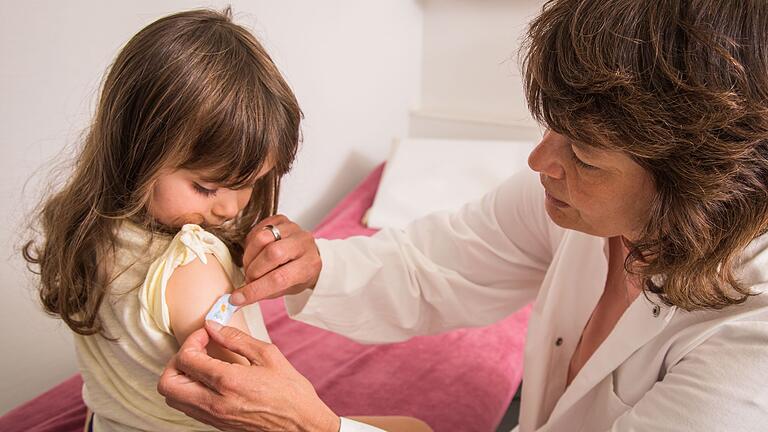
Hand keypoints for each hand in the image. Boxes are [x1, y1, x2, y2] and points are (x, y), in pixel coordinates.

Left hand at [158, 322, 339, 431]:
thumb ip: (237, 339)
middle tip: (196, 350)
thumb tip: (214, 326)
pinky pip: (187, 408)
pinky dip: (188, 391)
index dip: (192, 340)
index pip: (186, 359)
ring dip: (179, 377)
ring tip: (200, 364)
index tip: (206, 334)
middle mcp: (214, 402)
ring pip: (172, 398)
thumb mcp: (268, 356)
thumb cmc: (290, 392)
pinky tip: (208, 379)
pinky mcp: (216, 425)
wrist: (300, 427)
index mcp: (227, 381)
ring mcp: (213, 417)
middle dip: (175, 361)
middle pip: (167, 383)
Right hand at [230, 214, 321, 305]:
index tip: (238, 298)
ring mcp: (293, 228)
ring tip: (251, 266)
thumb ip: (264, 292)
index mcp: (309, 265)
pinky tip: (255, 253)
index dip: (255, 290)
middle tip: (249, 279)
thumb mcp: (287, 289)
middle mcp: (304, 243)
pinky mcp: (281, 219)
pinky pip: (258, 228)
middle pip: (271, 254)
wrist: (307, 255)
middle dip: (253, 270)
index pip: (279, 278)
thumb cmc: (297, 274)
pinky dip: (250, 243)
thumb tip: (237, 299)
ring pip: (262, 238)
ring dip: (249, 256)